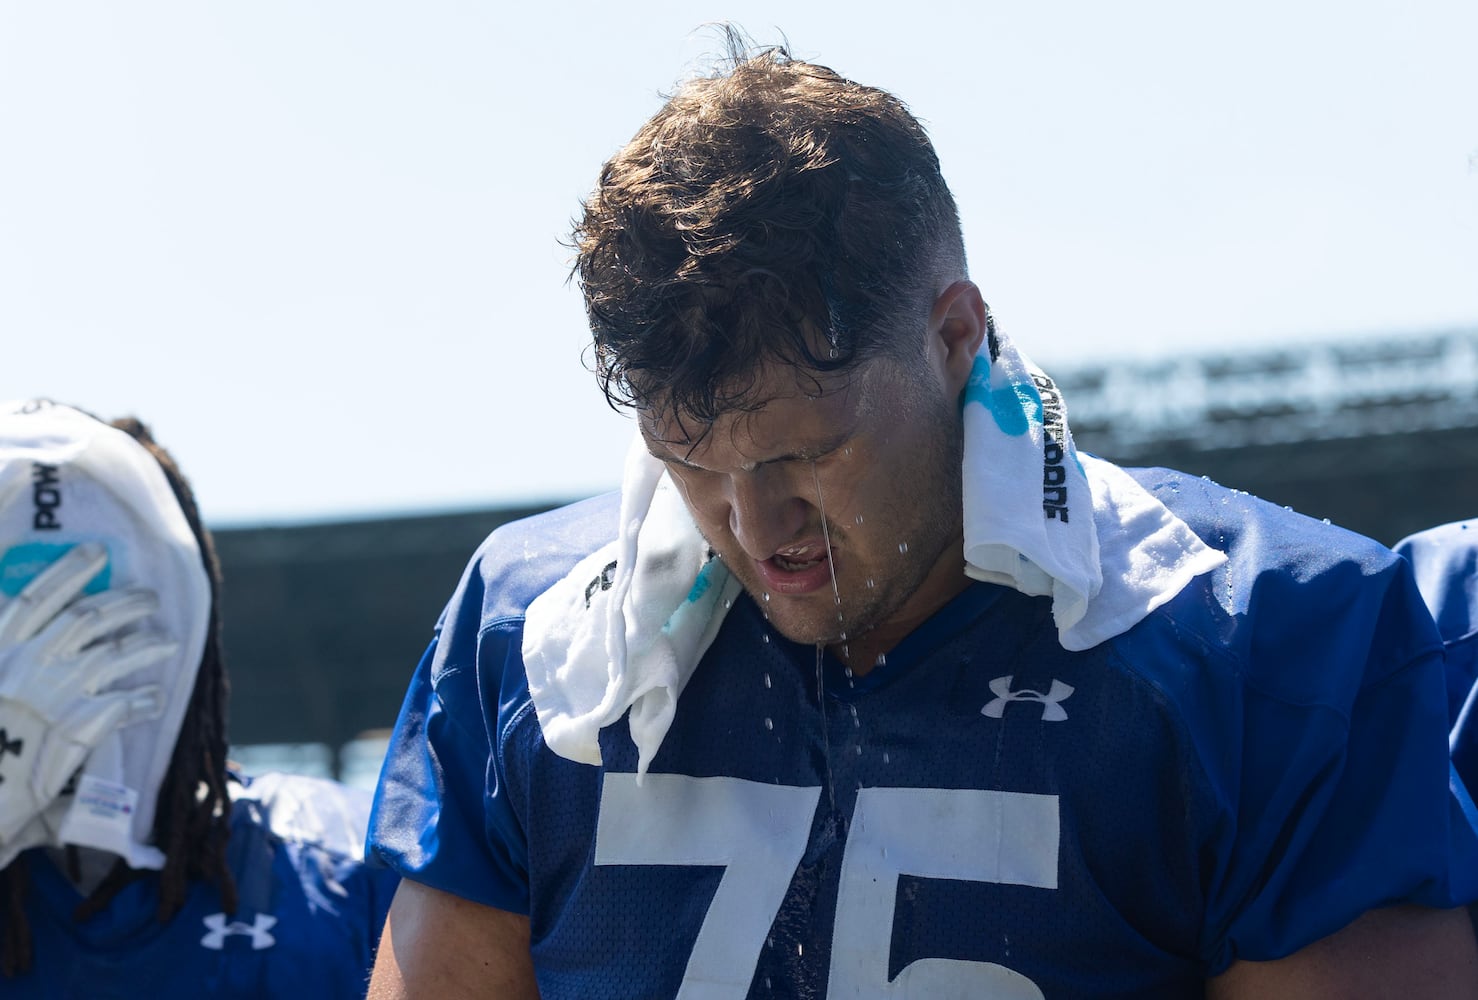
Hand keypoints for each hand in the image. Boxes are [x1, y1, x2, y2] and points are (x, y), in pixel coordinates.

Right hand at [0, 543, 174, 849]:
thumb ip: (6, 649)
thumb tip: (21, 618)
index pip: (37, 595)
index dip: (70, 570)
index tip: (97, 552)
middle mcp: (27, 664)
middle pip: (89, 617)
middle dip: (126, 602)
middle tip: (151, 596)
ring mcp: (55, 695)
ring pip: (116, 654)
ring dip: (147, 644)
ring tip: (169, 640)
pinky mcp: (78, 730)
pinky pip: (126, 705)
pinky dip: (145, 700)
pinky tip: (156, 698)